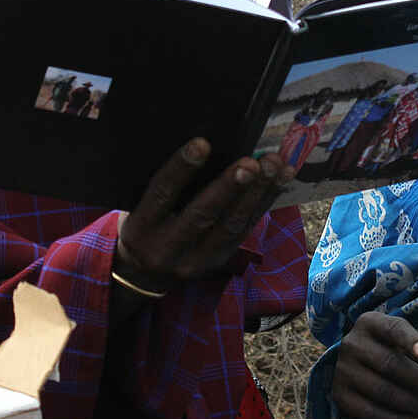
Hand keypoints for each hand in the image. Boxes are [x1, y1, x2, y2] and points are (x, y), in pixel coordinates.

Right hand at [116, 138, 290, 288]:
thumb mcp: (138, 208)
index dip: (181, 168)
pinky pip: (244, 231)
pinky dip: (264, 203)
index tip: (202, 143)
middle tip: (251, 163)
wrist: (143, 275)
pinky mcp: (217, 262)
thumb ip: (164, 186)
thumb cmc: (144, 226)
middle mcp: (166, 248)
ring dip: (256, 194)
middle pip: (202, 216)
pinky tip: (279, 180)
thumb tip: (202, 145)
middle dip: (229, 187)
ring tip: (272, 167)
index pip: (161, 194)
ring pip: (230, 226)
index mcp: (141, 227)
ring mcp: (195, 260)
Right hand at [332, 311, 417, 418]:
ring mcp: (343, 370)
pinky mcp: (340, 396)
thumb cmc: (395, 352)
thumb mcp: (412, 346)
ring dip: (414, 405)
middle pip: (390, 364)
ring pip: (381, 391)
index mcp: (371, 323)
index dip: (409, 340)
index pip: (392, 329)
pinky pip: (369, 412)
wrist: (361, 367)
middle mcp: (352, 344)